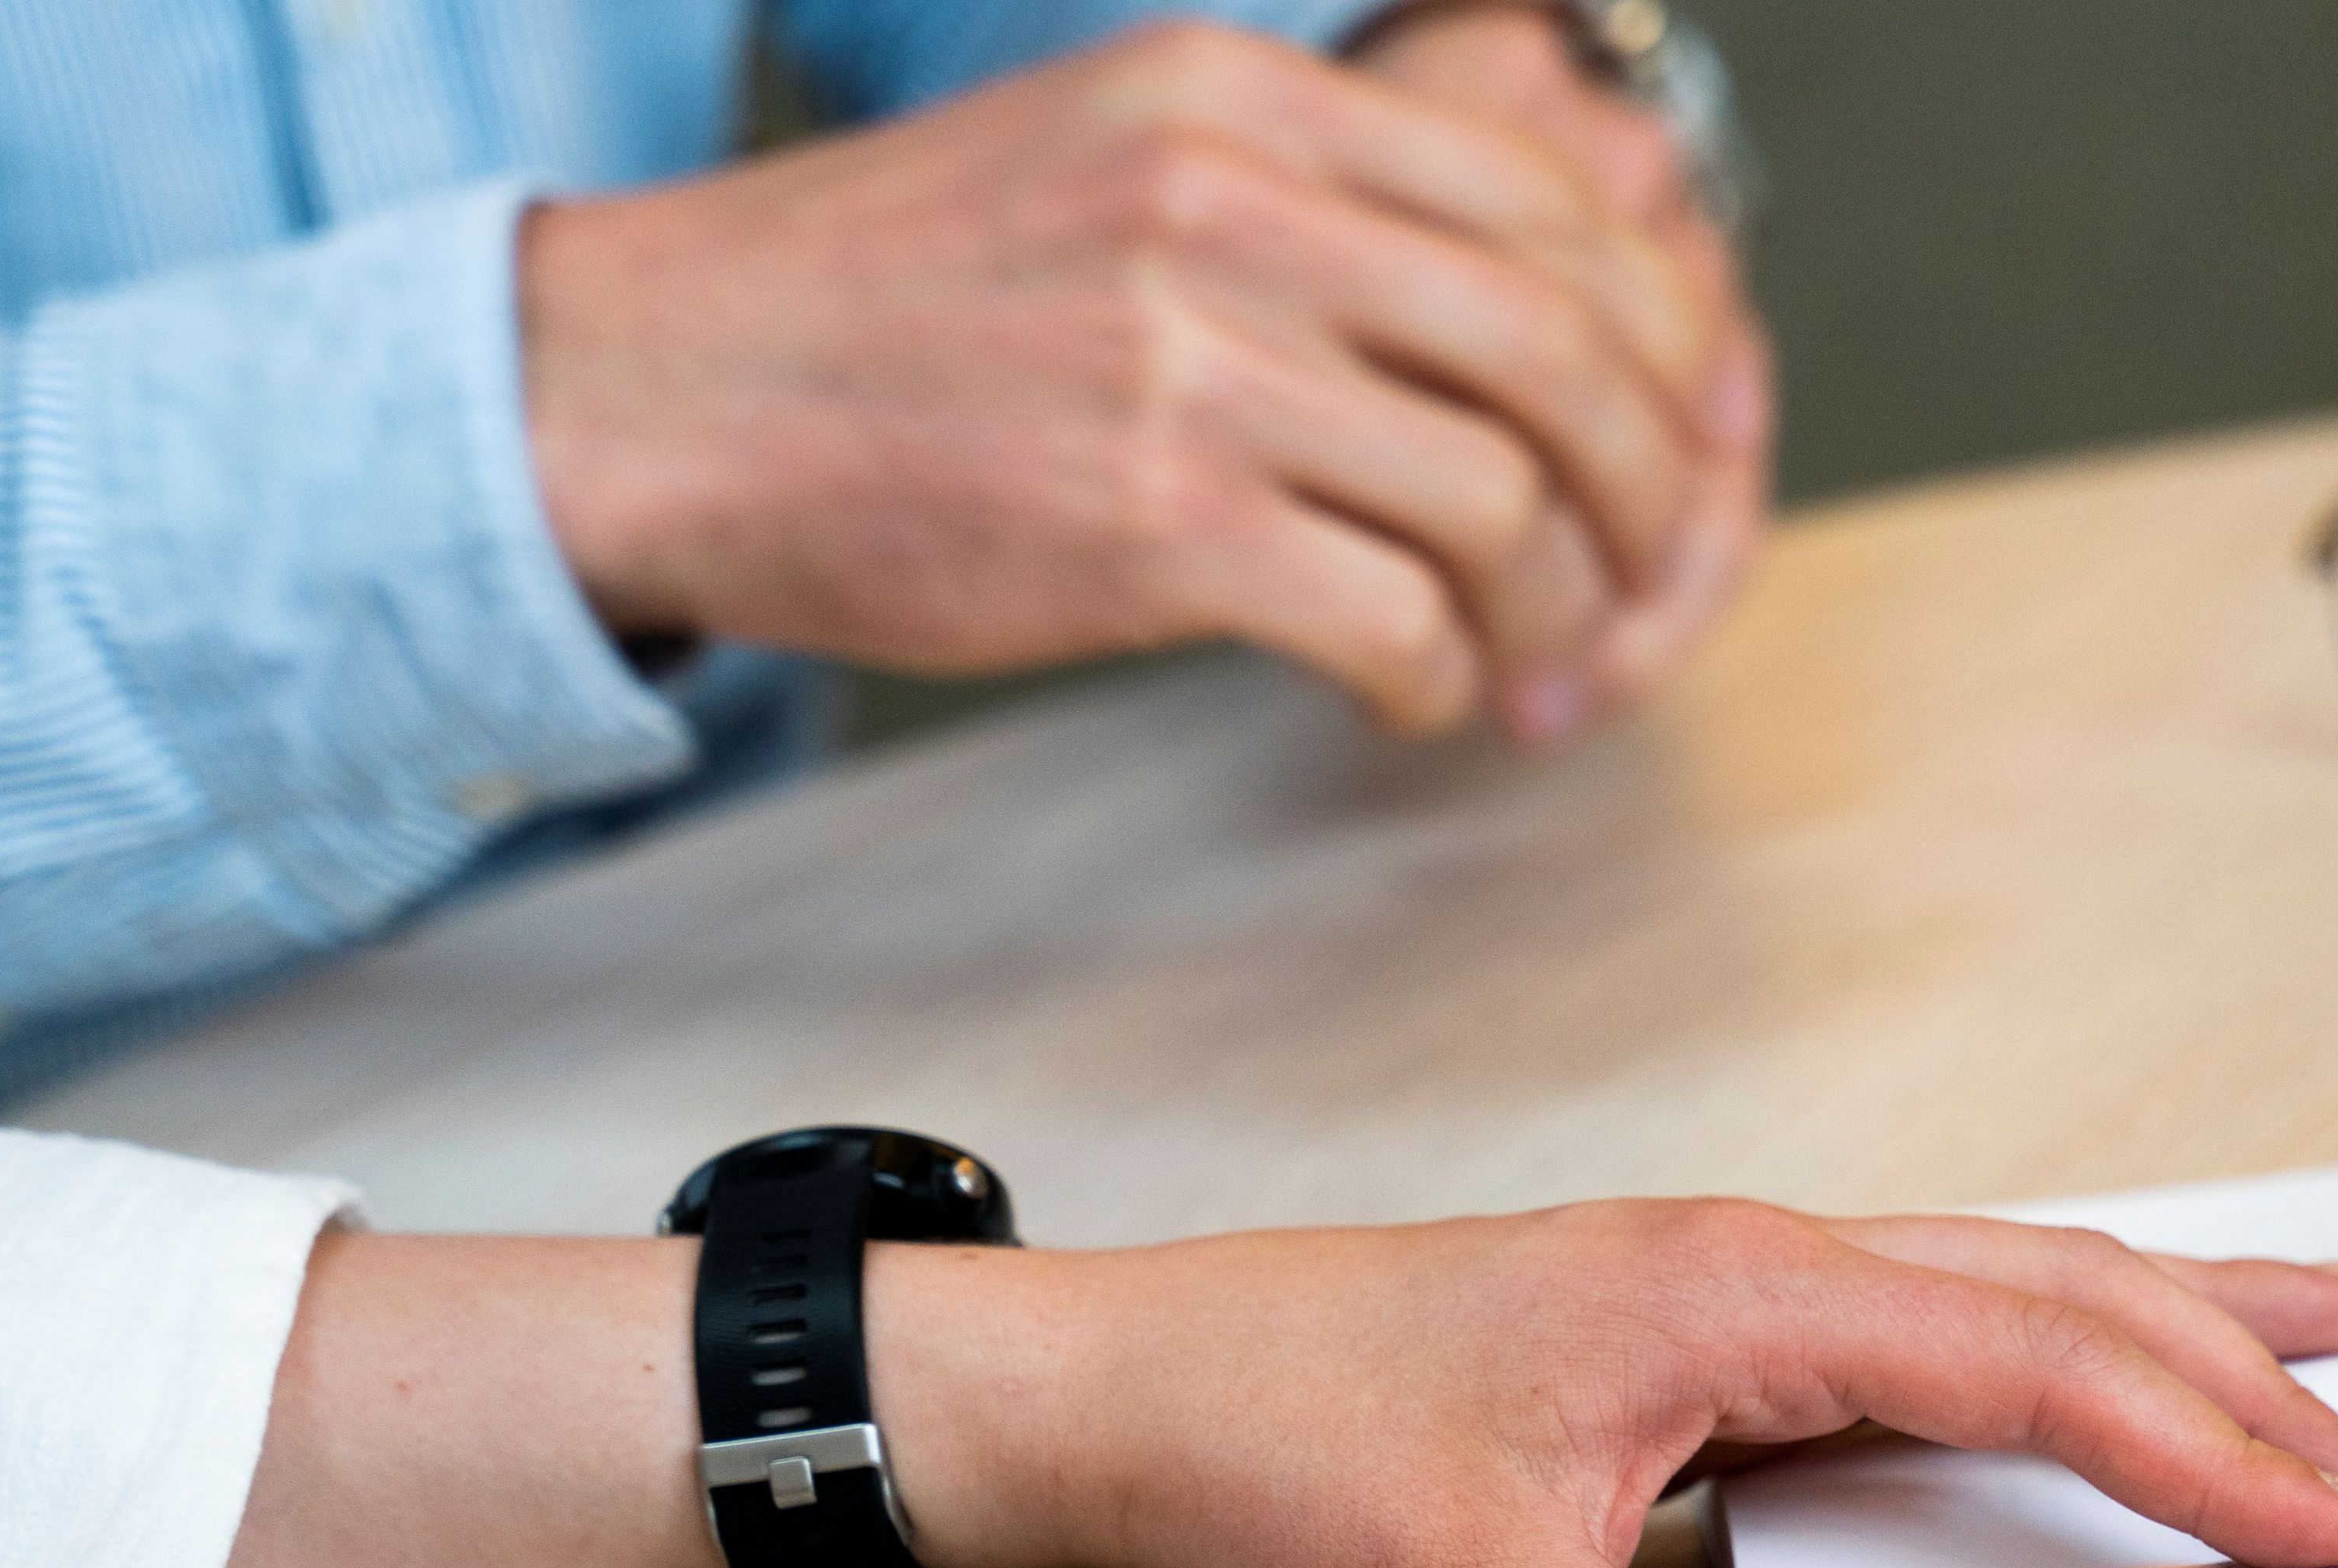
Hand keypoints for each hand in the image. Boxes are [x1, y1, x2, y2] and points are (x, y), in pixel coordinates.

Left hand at [205, 1204, 2337, 1567]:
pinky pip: (1944, 1309)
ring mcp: (1742, 1272)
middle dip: (2248, 1381)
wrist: (1132, 1384)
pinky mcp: (1713, 1317)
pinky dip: (2068, 1333)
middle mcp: (1762, 1255)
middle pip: (2065, 1292)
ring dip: (2186, 1322)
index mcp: (1735, 1295)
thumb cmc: (1285, 1461)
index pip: (2034, 1356)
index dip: (2205, 1447)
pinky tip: (2121, 1359)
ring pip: (2021, 1277)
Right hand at [516, 20, 1743, 736]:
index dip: (1653, 338)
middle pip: (1562, 350)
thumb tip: (1503, 291)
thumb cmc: (894, 306)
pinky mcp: (1154, 527)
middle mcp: (1227, 207)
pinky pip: (1396, 620)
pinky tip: (1409, 696)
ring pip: (1499, 500)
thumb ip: (1300, 196)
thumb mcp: (1110, 157)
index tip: (1675, 430)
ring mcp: (1190, 367)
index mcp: (1238, 101)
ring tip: (1519, 658)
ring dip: (1549, 610)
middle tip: (1637, 571)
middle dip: (1641, 487)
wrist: (663, 391)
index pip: (1547, 205)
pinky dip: (1437, 681)